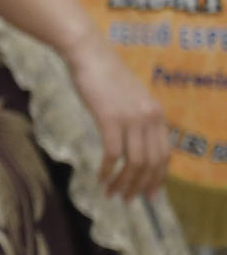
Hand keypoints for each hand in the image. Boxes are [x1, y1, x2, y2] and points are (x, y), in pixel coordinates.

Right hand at [64, 37, 169, 200]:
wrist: (89, 55)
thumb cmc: (105, 75)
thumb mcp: (130, 99)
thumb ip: (137, 119)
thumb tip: (133, 143)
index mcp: (157, 115)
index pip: (164, 155)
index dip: (157, 178)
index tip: (148, 194)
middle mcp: (150, 118)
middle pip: (151, 163)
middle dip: (140, 186)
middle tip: (128, 200)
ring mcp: (131, 119)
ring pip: (134, 162)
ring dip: (123, 182)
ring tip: (112, 194)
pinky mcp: (110, 119)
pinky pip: (113, 153)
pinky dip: (107, 170)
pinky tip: (100, 178)